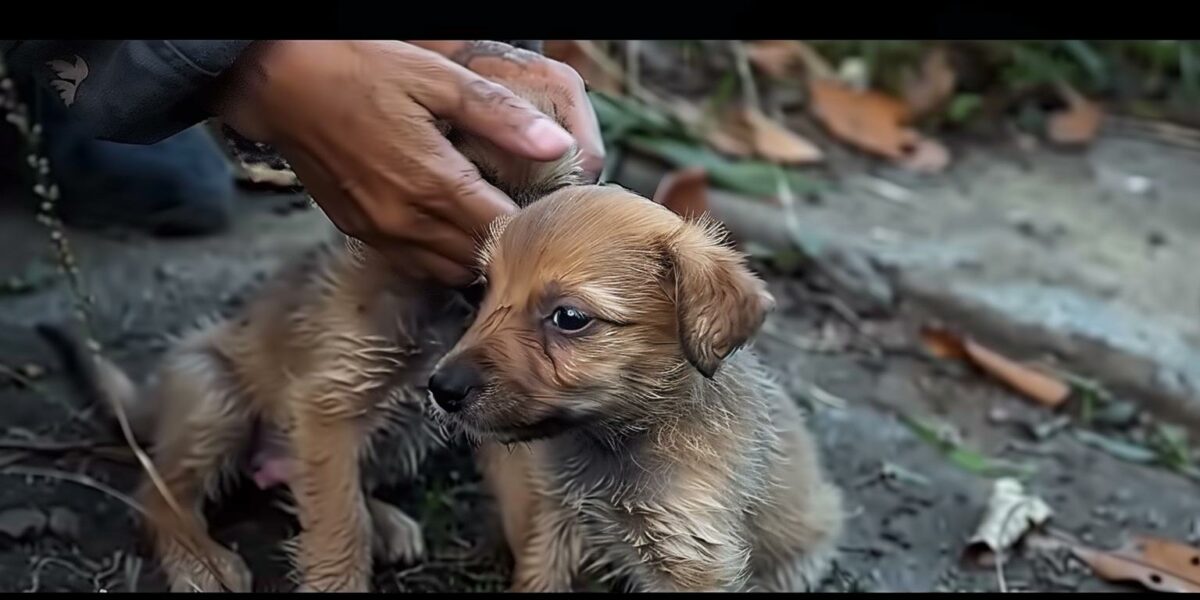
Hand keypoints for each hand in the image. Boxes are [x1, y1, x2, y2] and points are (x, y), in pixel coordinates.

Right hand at [214, 40, 578, 286]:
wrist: (282, 85)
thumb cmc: (361, 72)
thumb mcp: (439, 80)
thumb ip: (502, 117)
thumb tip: (558, 146)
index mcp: (433, 184)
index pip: (504, 231)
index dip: (533, 226)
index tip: (550, 211)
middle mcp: (407, 221)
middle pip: (480, 258)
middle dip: (509, 245)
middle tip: (528, 221)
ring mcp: (381, 234)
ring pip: (449, 270)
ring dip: (476, 256)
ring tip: (494, 226)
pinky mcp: (361, 234)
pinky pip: (417, 264)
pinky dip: (443, 256)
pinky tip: (452, 227)